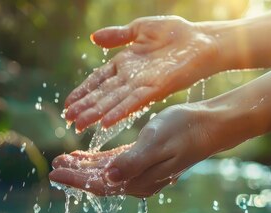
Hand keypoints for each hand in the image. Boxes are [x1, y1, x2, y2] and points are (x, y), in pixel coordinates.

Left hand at [50, 104, 228, 196]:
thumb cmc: (185, 130)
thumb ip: (132, 162)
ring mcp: (142, 173)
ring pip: (104, 174)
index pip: (100, 185)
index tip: (54, 174)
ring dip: (83, 167)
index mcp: (139, 180)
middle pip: (99, 182)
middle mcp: (138, 182)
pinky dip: (97, 161)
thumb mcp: (156, 143)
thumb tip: (107, 179)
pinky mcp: (144, 161)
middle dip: (75, 175)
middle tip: (52, 167)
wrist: (210, 125)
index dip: (75, 180)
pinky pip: (114, 165)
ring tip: (63, 161)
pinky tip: (84, 155)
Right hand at [64, 16, 220, 131]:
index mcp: (125, 64)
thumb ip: (118, 36)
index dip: (83, 92)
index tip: (68, 104)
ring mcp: (142, 85)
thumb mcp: (141, 29)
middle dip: (85, 108)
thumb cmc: (176, 34)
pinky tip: (106, 122)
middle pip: (103, 95)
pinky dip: (120, 112)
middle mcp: (131, 78)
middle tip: (68, 121)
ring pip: (114, 102)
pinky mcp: (156, 89)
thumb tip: (94, 38)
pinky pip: (134, 102)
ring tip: (80, 125)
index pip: (98, 80)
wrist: (202, 40)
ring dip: (96, 114)